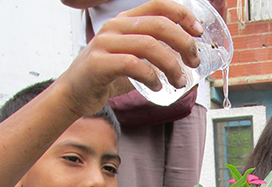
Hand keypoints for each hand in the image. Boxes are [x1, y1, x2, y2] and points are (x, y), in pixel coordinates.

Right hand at [54, 0, 203, 115]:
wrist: (73, 93)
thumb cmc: (106, 76)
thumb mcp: (132, 57)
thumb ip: (154, 53)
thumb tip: (188, 58)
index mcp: (124, 21)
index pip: (158, 5)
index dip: (182, 15)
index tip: (198, 32)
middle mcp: (114, 27)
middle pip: (159, 25)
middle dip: (183, 43)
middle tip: (193, 62)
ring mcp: (104, 44)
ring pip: (149, 45)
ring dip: (171, 65)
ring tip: (179, 81)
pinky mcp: (98, 64)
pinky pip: (133, 65)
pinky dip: (151, 76)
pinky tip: (157, 86)